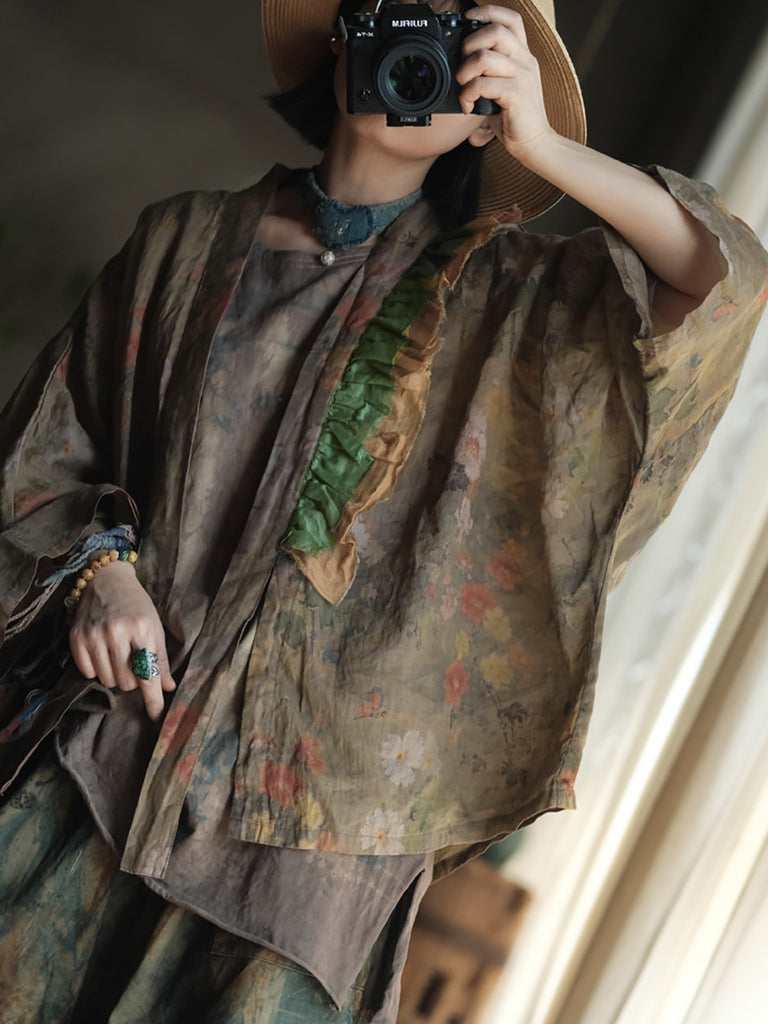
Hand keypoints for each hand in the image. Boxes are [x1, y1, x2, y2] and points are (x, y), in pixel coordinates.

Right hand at [69, 560, 175, 720]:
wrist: (106, 580)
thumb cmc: (136, 605)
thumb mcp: (155, 627)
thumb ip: (161, 658)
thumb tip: (167, 687)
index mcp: (142, 628)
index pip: (148, 673)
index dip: (153, 699)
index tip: (157, 716)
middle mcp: (117, 632)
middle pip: (127, 682)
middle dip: (133, 679)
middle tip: (133, 661)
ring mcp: (94, 635)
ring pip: (108, 681)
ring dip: (116, 676)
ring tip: (119, 656)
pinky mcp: (76, 637)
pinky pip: (88, 672)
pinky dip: (97, 670)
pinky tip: (102, 654)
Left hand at [458, 6, 556, 158]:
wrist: (535, 143)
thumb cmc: (515, 117)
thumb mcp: (504, 86)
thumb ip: (490, 71)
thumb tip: (461, 62)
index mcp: (523, 55)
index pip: (510, 19)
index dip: (488, 12)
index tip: (468, 19)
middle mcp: (525, 61)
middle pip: (494, 31)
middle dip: (469, 44)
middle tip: (463, 67)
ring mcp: (522, 77)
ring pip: (483, 58)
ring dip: (464, 73)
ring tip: (463, 88)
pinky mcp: (516, 95)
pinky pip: (482, 85)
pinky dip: (467, 95)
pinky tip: (468, 106)